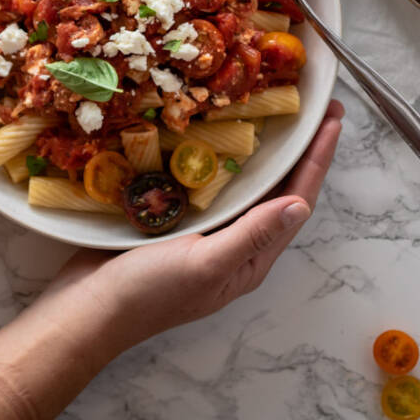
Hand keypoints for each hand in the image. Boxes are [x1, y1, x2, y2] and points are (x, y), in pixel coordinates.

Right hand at [32, 100, 344, 356]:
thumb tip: (300, 204)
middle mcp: (235, 246)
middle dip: (300, 151)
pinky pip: (209, 186)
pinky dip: (220, 158)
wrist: (86, 310)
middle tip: (315, 109)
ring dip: (265, 152)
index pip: (296, 202)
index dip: (317, 160)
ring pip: (246, 187)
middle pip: (278, 191)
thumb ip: (252, 234)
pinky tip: (216, 136)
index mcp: (251, 259)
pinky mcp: (175, 224)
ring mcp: (205, 235)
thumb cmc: (146, 294)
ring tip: (278, 115)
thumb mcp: (204, 264)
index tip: (332, 120)